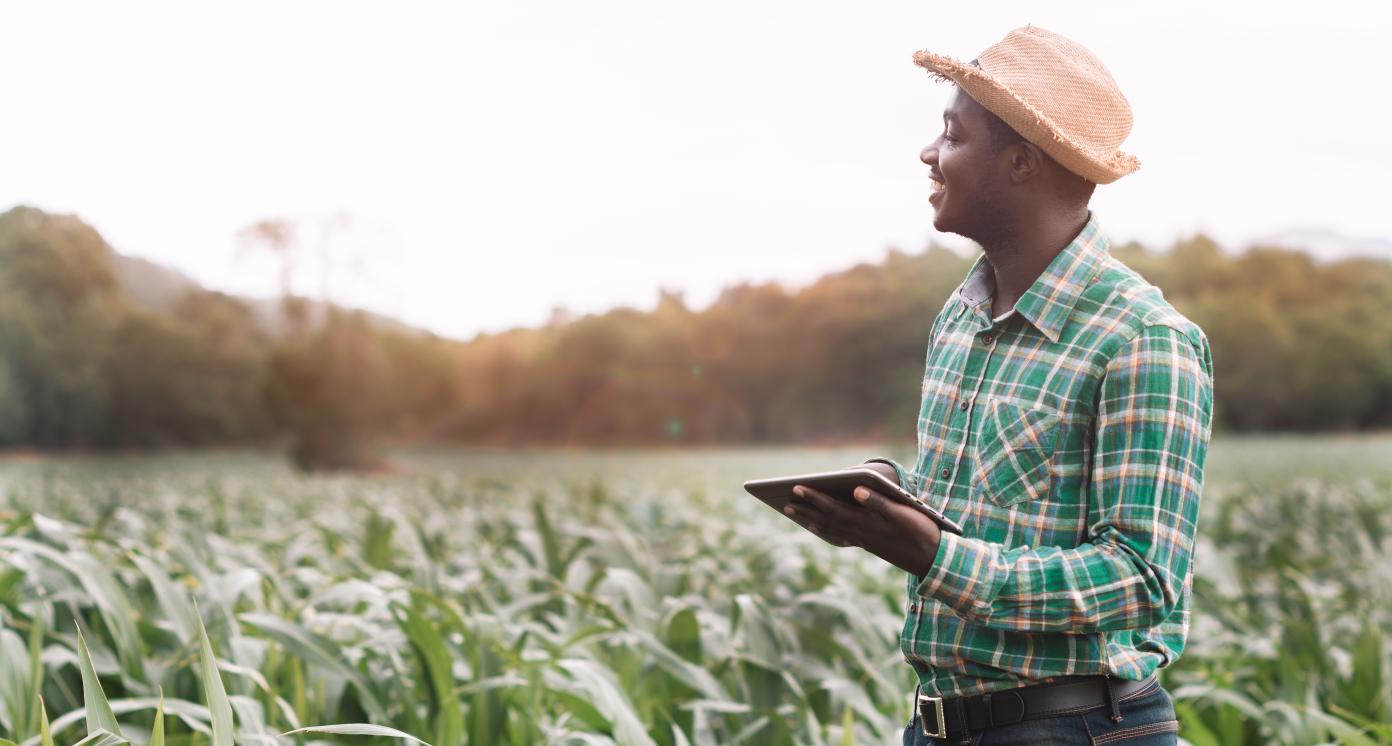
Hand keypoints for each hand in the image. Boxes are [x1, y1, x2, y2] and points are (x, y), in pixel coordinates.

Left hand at [785, 484, 941, 575]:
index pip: (835, 508)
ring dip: (811, 519)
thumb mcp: (905, 514)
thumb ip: (881, 502)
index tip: (797, 488)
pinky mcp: (870, 544)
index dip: (815, 498)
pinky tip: (818, 528)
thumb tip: (857, 490)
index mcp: (868, 523)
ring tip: (794, 512)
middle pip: (828, 519)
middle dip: (807, 508)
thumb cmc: (923, 532)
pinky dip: (826, 530)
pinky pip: (841, 536)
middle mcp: (862, 533)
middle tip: (786, 500)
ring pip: (832, 528)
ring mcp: (865, 540)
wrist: (934, 561)